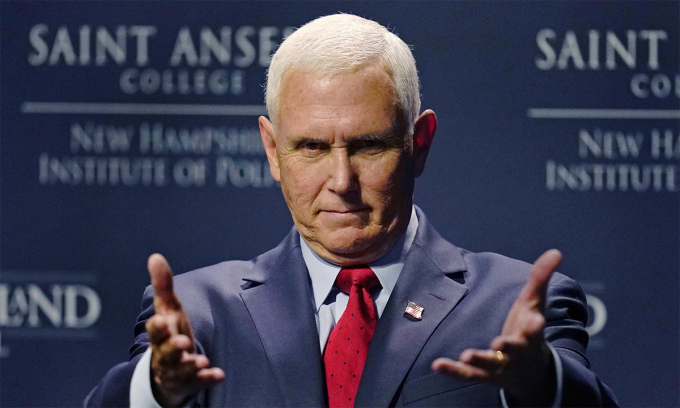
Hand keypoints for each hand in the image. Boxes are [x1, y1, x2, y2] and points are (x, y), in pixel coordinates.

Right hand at [146, 254, 224, 406]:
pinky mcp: (190, 382)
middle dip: (173, 348)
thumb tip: (155, 256)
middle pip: (166, 352)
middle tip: (184, 343)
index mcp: (161, 336)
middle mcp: (165, 354)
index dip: (157, 327)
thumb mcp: (168, 309)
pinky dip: (207, 378)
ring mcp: (177, 370)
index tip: (161, 319)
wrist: (168, 371)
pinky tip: (219, 374)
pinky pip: (198, 382)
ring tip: (201, 361)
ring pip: (181, 370)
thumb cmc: (170, 335)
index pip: (155, 331)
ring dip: (191, 365)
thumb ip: (163, 285)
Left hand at [431, 249, 561, 405]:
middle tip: (499, 342)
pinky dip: (453, 371)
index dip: (535, 325)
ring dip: (479, 361)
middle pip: (515, 350)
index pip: (535, 329)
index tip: (536, 320)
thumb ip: (540, 278)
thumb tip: (555, 251)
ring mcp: (501, 366)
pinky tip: (437, 365)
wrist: (532, 372)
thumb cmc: (529, 329)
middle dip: (509, 346)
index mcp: (531, 334)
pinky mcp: (484, 376)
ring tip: (466, 355)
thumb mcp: (534, 303)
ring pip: (490, 366)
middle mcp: (518, 352)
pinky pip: (467, 375)